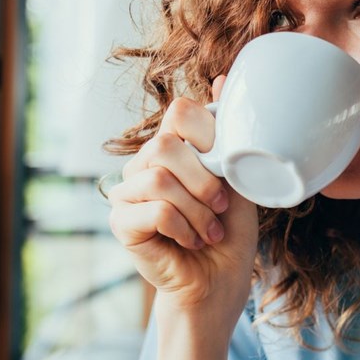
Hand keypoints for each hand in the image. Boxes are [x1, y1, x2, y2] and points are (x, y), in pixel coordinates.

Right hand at [107, 75, 258, 314]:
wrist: (219, 281)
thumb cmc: (230, 230)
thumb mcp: (238, 176)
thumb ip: (228, 134)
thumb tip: (223, 78)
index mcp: (173, 147)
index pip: (180, 112)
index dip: (209, 136)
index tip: (226, 168)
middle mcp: (145, 163)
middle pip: (166, 144)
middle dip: (204, 179)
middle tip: (221, 207)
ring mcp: (127, 191)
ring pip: (159, 178)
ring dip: (196, 210)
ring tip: (209, 230)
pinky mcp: (120, 221)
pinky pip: (152, 209)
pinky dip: (183, 227)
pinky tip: (191, 241)